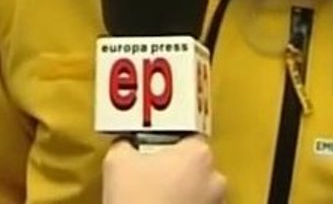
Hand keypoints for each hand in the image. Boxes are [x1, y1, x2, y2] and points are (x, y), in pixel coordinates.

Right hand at [102, 136, 226, 203]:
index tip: (150, 145)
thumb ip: (126, 143)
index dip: (165, 139)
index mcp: (198, 154)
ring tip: (150, 196)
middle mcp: (215, 179)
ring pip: (195, 188)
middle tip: (146, 172)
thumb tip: (126, 144)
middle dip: (172, 166)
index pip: (186, 134)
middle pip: (192, 162)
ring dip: (178, 190)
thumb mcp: (118, 161)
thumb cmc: (136, 201)